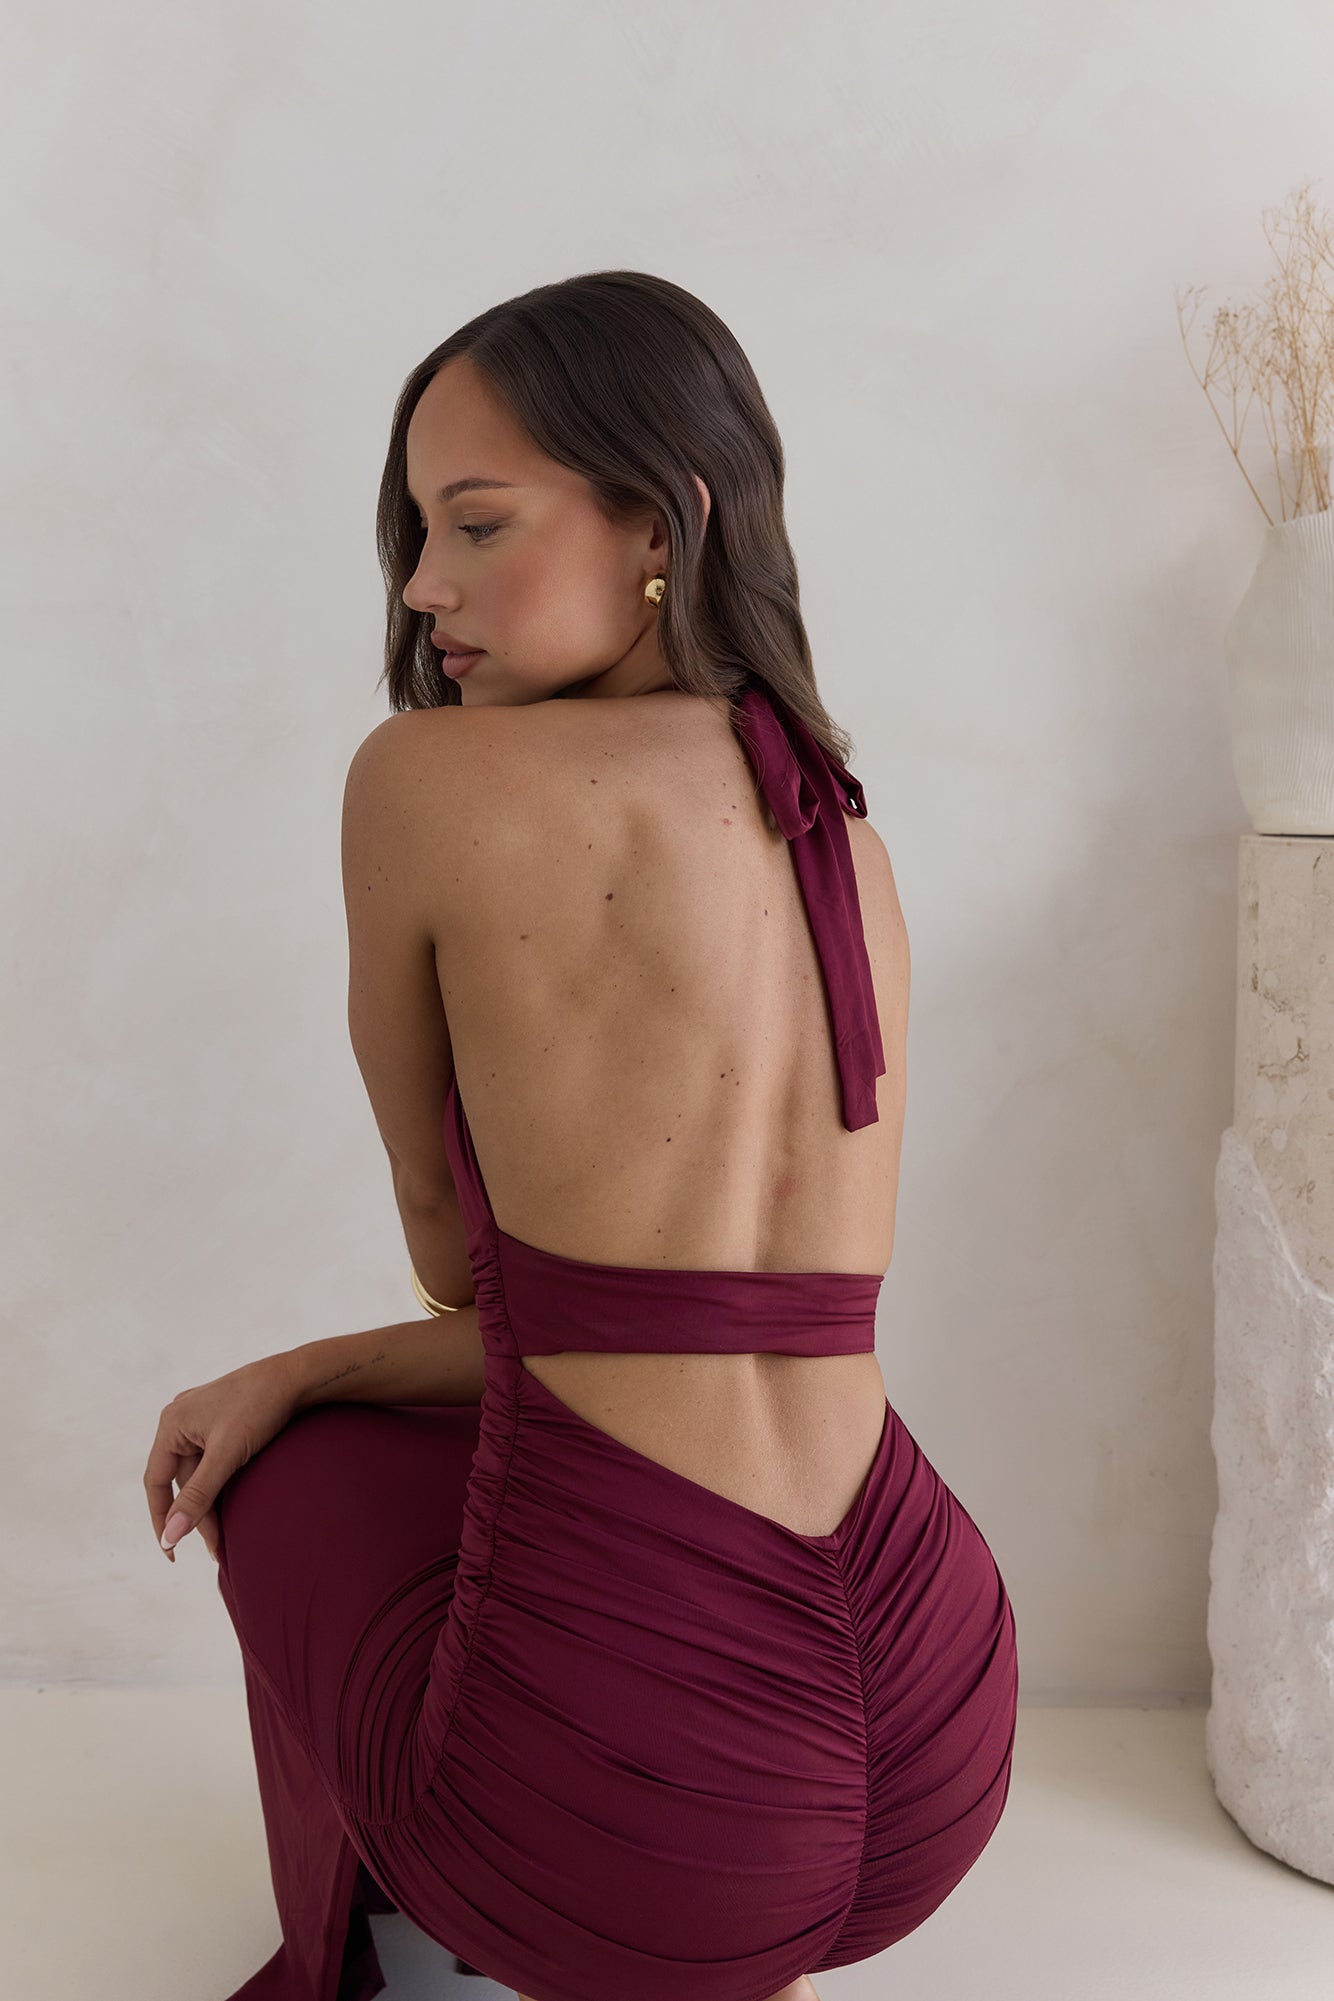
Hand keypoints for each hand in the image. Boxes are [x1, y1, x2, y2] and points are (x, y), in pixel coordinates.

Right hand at [144, 1353, 303, 1563]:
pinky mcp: (222, 1423)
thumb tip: (170, 1537)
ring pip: (200, 1474)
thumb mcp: (227, 1455)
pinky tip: (232, 1507)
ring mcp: (201, 1421)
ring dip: (212, 1504)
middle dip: (198, 1516)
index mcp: (171, 1424)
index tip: (170, 1551)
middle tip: (217, 1549)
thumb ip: (198, 1496)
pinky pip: (213, 1462)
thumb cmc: (260, 1407)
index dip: (162, 1519)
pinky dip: (221, 1486)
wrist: (298, 1377)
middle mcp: (180, 1421)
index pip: (156, 1483)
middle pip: (182, 1482)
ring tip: (227, 1536)